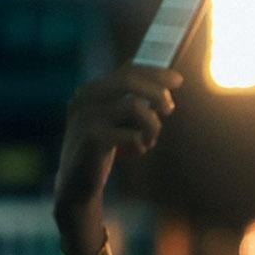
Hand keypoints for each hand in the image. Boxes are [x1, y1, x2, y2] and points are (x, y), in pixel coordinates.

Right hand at [54, 64, 181, 214]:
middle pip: (129, 80)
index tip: (178, 80)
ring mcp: (86, 118)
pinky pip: (132, 134)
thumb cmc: (101, 150)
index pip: (127, 70)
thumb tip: (164, 88)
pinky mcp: (92, 139)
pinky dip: (141, 144)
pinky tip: (134, 152)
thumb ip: (129, 102)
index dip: (155, 73)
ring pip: (135, 107)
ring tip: (148, 142)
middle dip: (157, 92)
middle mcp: (85, 98)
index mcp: (91, 90)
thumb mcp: (113, 121)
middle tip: (169, 109)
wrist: (76, 184)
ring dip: (152, 126)